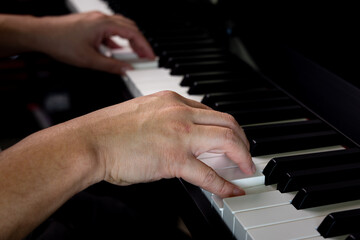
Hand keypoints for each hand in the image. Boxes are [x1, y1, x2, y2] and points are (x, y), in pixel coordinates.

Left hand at [33, 11, 154, 73]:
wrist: (41, 34)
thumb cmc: (60, 42)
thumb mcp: (89, 60)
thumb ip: (111, 65)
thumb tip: (127, 70)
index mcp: (104, 24)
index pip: (133, 34)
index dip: (145, 46)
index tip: (151, 56)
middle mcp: (102, 19)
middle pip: (130, 28)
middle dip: (140, 43)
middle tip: (146, 57)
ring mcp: (96, 20)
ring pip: (121, 27)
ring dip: (130, 40)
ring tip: (134, 54)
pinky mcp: (90, 24)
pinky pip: (110, 29)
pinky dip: (117, 39)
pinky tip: (116, 49)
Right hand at [76, 91, 253, 197]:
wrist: (90, 142)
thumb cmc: (108, 131)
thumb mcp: (142, 114)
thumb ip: (164, 120)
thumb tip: (178, 136)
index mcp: (171, 100)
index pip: (209, 111)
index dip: (224, 126)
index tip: (229, 137)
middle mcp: (180, 112)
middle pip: (226, 122)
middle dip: (242, 138)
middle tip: (245, 153)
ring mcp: (180, 134)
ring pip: (226, 140)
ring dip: (242, 156)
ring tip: (246, 169)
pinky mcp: (174, 158)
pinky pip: (208, 173)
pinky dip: (224, 184)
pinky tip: (232, 190)